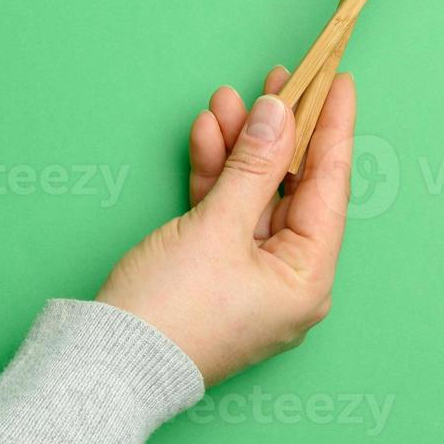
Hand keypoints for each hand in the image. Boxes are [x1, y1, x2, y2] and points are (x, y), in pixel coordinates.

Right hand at [96, 66, 355, 385]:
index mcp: (306, 278)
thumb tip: (278, 113)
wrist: (104, 364)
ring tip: (227, 98)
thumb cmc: (170, 312)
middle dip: (278, 131)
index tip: (339, 82)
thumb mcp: (217, 227)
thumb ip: (254, 165)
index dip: (334, 128)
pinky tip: (207, 133)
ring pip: (254, 193)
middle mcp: (287, 279)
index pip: (330, 186)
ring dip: (240, 146)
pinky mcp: (214, 270)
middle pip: (292, 186)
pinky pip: (224, 211)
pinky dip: (216, 174)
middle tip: (280, 79)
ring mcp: (250, 274)